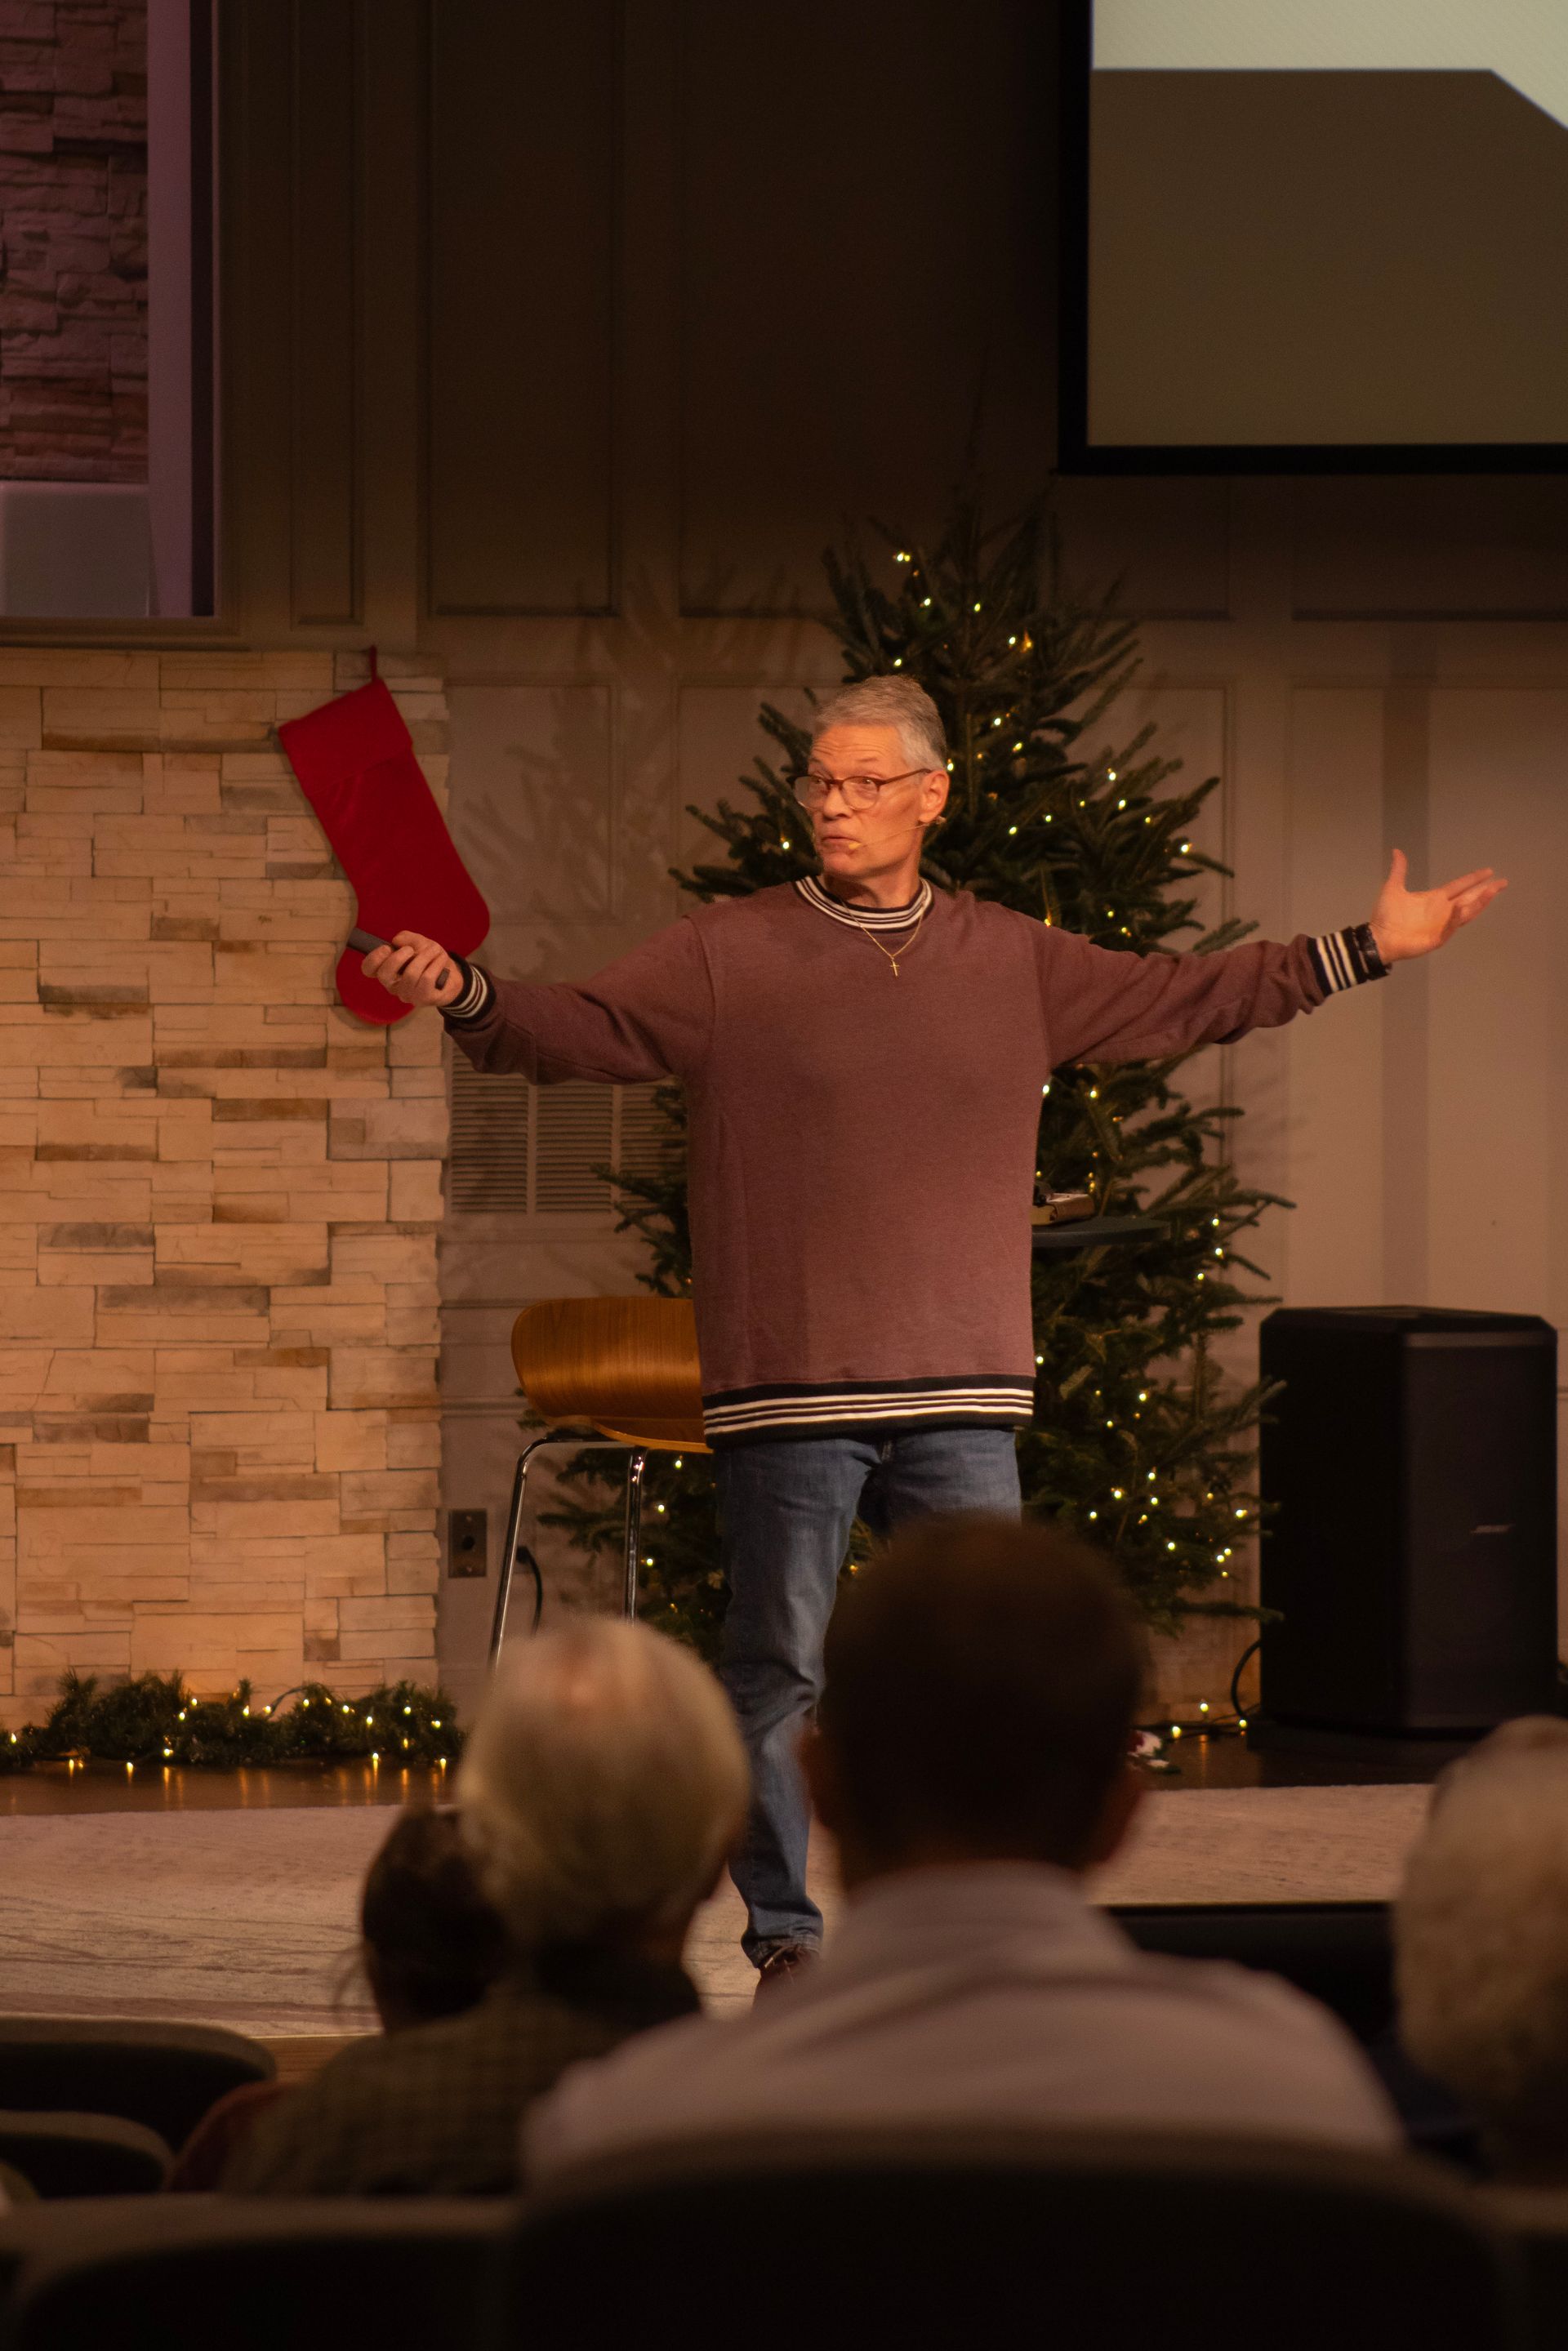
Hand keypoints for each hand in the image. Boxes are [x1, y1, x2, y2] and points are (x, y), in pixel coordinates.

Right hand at [361, 930, 460, 1007]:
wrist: (452, 974)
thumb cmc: (430, 958)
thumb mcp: (418, 942)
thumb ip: (406, 938)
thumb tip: (397, 941)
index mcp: (387, 971)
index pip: (368, 970)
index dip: (374, 958)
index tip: (387, 948)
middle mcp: (393, 985)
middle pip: (385, 974)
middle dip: (398, 957)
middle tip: (411, 950)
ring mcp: (408, 994)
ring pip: (410, 974)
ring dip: (424, 957)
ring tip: (434, 950)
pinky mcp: (423, 999)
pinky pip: (427, 979)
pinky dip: (435, 964)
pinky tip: (440, 959)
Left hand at [1369, 849, 1506, 964]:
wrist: (1377, 937)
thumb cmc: (1386, 916)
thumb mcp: (1393, 888)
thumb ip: (1399, 870)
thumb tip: (1397, 851)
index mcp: (1435, 899)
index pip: (1460, 886)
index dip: (1474, 879)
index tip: (1489, 871)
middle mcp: (1443, 911)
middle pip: (1470, 899)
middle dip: (1486, 891)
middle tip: (1504, 882)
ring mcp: (1442, 925)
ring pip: (1466, 912)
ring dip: (1479, 902)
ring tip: (1492, 891)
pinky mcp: (1437, 938)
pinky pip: (1450, 927)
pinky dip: (1456, 918)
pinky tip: (1461, 907)